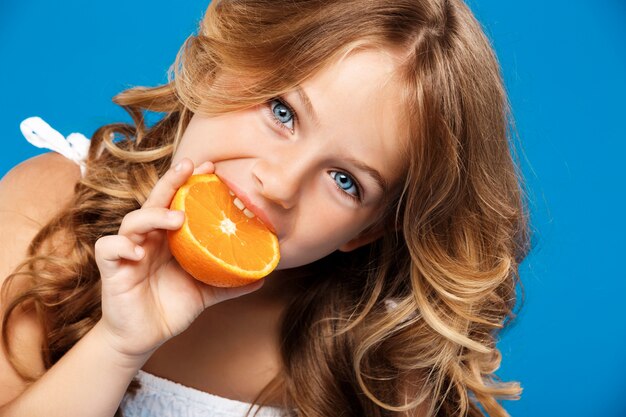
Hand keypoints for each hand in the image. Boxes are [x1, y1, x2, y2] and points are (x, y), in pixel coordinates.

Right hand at [94, 158, 263, 359]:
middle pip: (155, 202)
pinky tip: (138, 252)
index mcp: (169, 240)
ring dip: (153, 216)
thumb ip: (229, 283)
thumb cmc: (171, 308)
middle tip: (189, 167)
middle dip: (171, 182)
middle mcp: (149, 240)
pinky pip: (108, 249)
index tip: (211, 169)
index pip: (178, 203)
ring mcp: (129, 252)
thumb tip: (263, 277)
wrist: (144, 338)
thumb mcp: (205, 293)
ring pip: (132, 221)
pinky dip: (121, 246)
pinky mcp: (112, 269)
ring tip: (175, 219)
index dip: (190, 184)